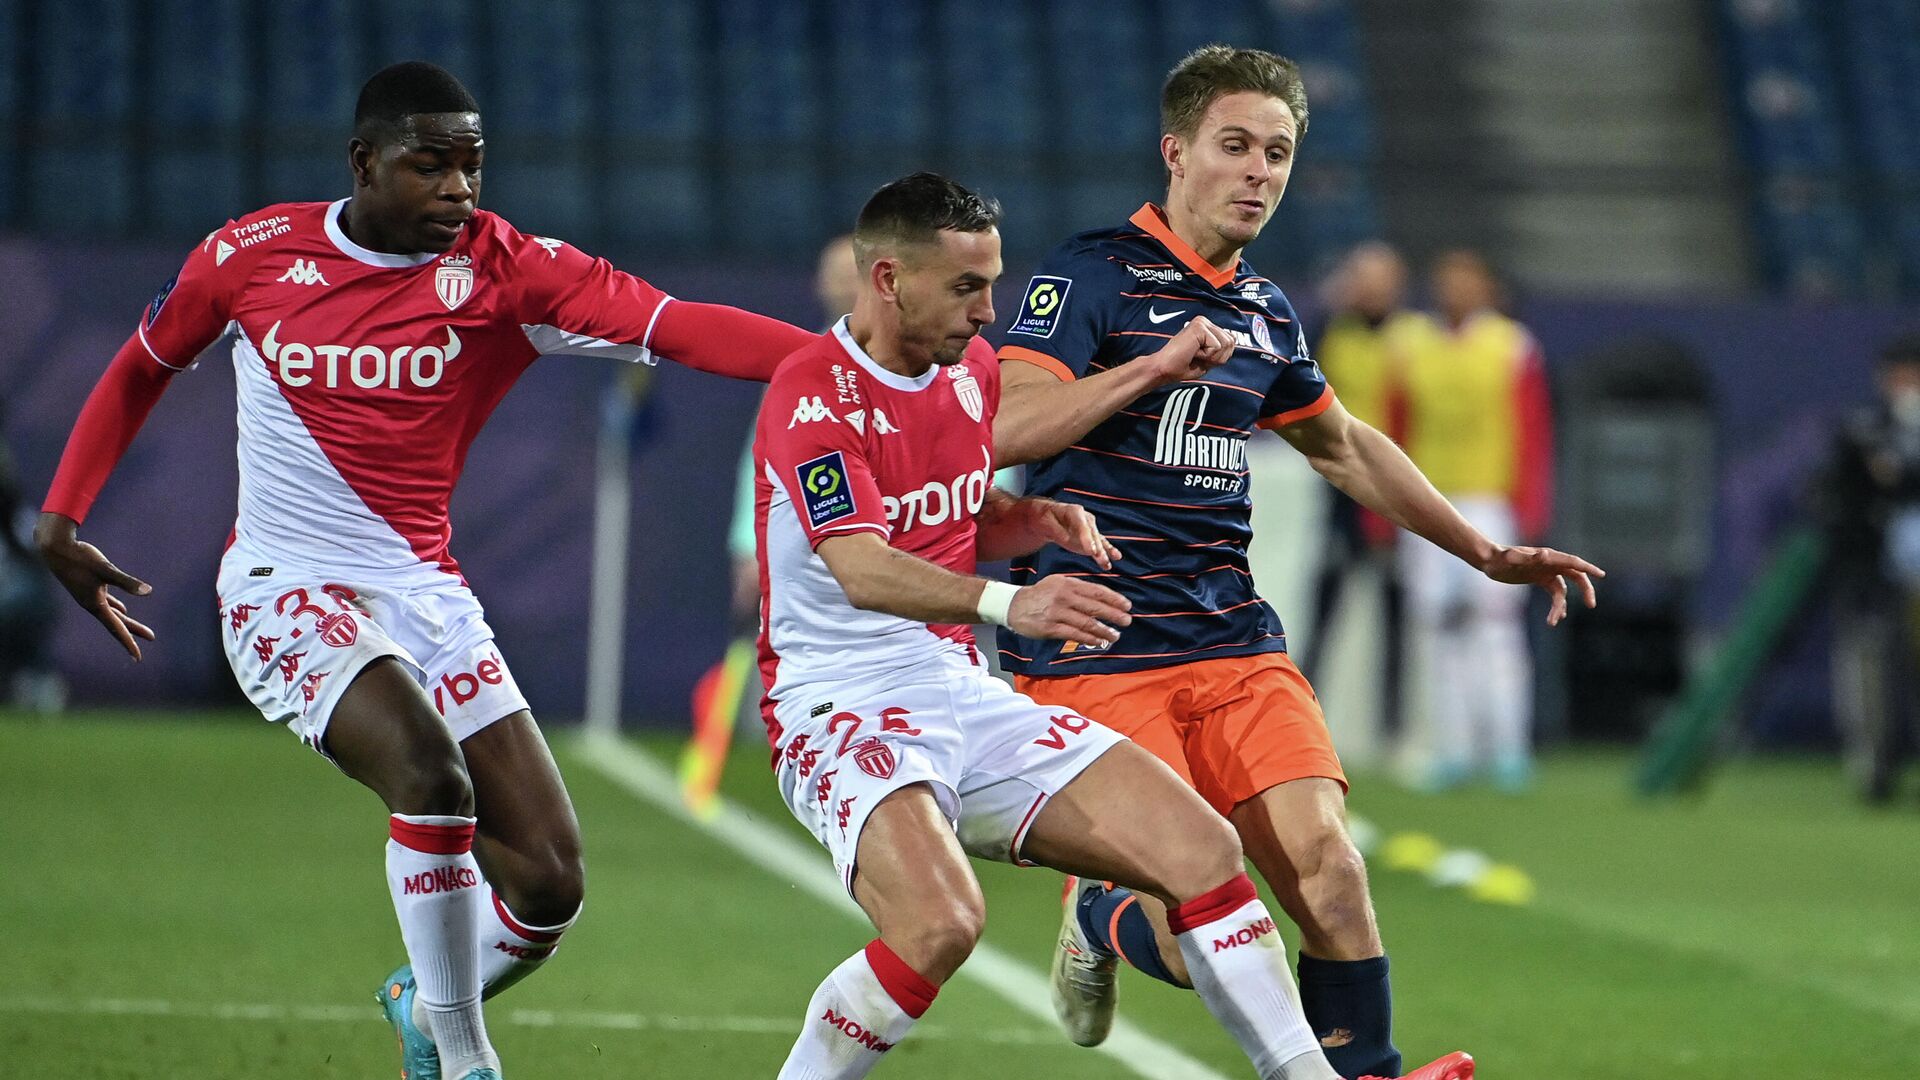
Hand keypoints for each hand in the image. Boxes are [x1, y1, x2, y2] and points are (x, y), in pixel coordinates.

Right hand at [35, 511, 154, 659]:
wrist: (54, 547)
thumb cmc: (79, 557)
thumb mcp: (105, 569)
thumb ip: (126, 581)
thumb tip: (148, 591)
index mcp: (95, 604)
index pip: (116, 628)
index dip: (128, 642)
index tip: (138, 657)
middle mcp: (92, 604)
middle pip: (117, 622)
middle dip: (134, 631)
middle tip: (152, 637)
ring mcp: (89, 596)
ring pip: (113, 613)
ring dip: (127, 621)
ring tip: (140, 630)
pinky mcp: (89, 587)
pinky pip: (106, 602)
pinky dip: (116, 607)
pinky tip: (122, 609)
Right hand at [1008, 575, 1131, 648]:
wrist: (1014, 605)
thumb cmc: (1040, 595)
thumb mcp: (1058, 583)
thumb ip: (1079, 588)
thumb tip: (1103, 598)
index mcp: (1068, 584)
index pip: (1096, 591)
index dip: (1114, 599)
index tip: (1127, 605)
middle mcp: (1064, 597)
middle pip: (1094, 607)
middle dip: (1114, 615)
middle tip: (1127, 621)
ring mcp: (1057, 613)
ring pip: (1086, 623)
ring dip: (1103, 630)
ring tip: (1115, 636)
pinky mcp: (1050, 628)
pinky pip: (1074, 634)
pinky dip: (1089, 639)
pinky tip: (1099, 642)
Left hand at [1017, 498, 1120, 569]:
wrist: (1048, 517)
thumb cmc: (1046, 518)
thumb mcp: (1047, 523)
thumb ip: (1057, 532)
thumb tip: (1067, 540)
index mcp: (1074, 511)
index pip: (1082, 526)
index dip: (1087, 538)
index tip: (1091, 551)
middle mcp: (1086, 519)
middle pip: (1093, 535)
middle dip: (1096, 547)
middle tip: (1098, 557)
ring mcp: (1090, 529)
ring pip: (1098, 541)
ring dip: (1104, 552)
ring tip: (1107, 563)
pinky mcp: (1090, 539)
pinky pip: (1100, 545)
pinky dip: (1107, 552)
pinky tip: (1115, 558)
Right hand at [1140, 315, 1235, 386]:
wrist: (1165, 369)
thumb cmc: (1183, 366)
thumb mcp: (1208, 358)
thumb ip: (1221, 349)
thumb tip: (1234, 339)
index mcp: (1206, 327)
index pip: (1231, 341)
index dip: (1220, 356)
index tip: (1201, 358)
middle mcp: (1204, 321)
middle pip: (1231, 342)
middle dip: (1218, 357)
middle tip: (1198, 357)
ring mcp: (1202, 322)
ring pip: (1226, 344)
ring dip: (1212, 357)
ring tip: (1194, 354)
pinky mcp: (1199, 326)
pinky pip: (1217, 346)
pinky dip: (1207, 355)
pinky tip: (1192, 352)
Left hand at [1478, 544, 1604, 625]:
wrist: (1489, 561)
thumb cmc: (1499, 559)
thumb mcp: (1511, 558)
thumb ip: (1526, 557)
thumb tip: (1545, 553)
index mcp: (1548, 557)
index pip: (1573, 562)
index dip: (1588, 568)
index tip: (1601, 575)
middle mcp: (1551, 564)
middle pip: (1576, 576)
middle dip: (1585, 590)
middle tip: (1591, 605)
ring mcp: (1546, 572)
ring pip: (1563, 590)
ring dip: (1561, 606)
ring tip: (1553, 622)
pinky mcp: (1540, 579)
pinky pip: (1555, 593)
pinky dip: (1557, 605)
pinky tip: (1556, 618)